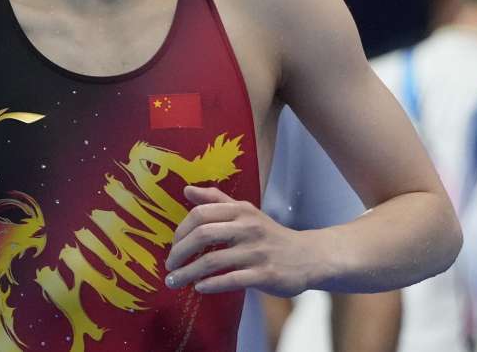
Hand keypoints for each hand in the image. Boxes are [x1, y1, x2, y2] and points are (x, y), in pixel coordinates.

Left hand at [164, 185, 316, 296]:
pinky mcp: (265, 275)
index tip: (173, 246)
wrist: (307, 256)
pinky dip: (210, 285)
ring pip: (213, 261)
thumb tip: (187, 190)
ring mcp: (257, 252)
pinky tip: (199, 288)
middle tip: (169, 266)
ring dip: (188, 273)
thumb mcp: (246, 212)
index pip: (201, 214)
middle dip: (179, 252)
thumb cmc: (269, 234)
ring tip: (174, 282)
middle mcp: (248, 228)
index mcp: (241, 210)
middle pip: (203, 235)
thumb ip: (216, 200)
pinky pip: (231, 280)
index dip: (180, 231)